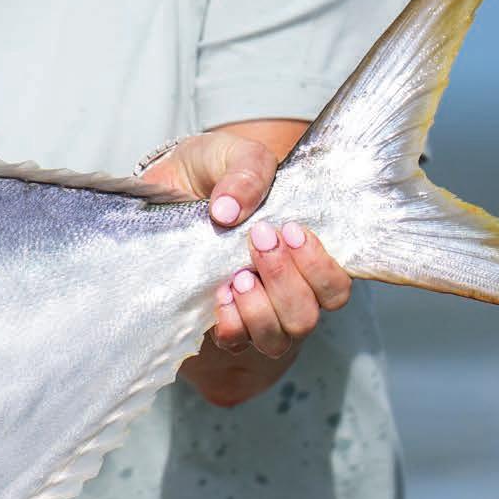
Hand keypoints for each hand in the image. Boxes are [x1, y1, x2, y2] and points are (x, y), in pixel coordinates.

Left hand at [139, 125, 349, 404]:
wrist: (163, 184)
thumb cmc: (211, 172)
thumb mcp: (230, 154)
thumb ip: (246, 172)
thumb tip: (228, 212)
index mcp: (303, 256)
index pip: (335, 287)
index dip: (322, 268)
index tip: (291, 230)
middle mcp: (283, 292)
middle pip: (307, 318)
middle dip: (286, 283)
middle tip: (259, 240)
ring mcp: (251, 312)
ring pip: (276, 340)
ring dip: (260, 310)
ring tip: (238, 275)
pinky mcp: (216, 321)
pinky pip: (233, 343)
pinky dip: (230, 322)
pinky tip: (218, 292)